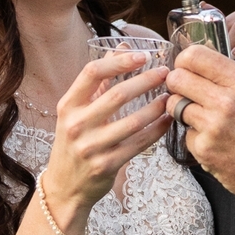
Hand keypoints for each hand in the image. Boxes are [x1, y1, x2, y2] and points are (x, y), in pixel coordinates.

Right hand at [41, 48, 170, 226]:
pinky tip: (167, 121)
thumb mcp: (76, 111)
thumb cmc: (74, 142)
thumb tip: (122, 47)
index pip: (91, 73)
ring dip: (156, 107)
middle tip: (165, 74)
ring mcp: (91, 147)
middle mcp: (76, 124)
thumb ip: (98, 80)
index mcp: (68, 105)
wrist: (64, 187)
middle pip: (117, 95)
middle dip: (146, 81)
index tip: (143, 56)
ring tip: (170, 98)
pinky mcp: (106, 165)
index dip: (119, 61)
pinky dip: (156, 130)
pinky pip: (139, 144)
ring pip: (133, 121)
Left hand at [166, 44, 234, 206]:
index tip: (185, 69)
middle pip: (177, 79)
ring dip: (182, 110)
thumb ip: (227, 78)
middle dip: (177, 85)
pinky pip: (185, 134)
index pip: (195, 56)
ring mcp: (212, 126)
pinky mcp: (204, 149)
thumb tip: (196, 66)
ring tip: (201, 118)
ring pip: (174, 106)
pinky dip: (195, 137)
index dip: (184, 62)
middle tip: (185, 93)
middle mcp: (225, 101)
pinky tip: (215, 142)